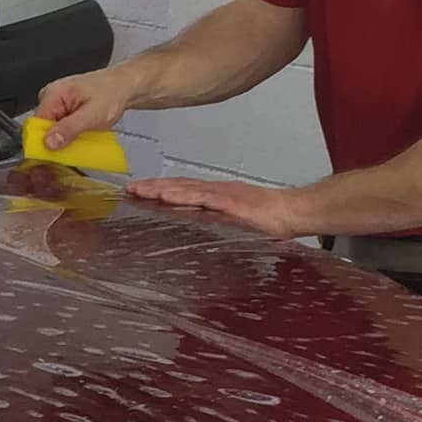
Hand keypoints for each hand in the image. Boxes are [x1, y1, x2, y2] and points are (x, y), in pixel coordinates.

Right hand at [31, 64, 135, 147]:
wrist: (124, 87)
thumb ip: (69, 129)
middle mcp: (51, 97)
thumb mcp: (92, 115)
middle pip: (42, 129)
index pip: (36, 124)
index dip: (43, 141)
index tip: (56, 153)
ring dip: (65, 138)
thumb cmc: (112, 93)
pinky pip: (59, 128)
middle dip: (57, 141)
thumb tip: (49, 142)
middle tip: (77, 141)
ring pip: (51, 130)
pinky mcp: (62, 110)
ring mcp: (56, 103)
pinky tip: (82, 132)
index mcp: (53, 94)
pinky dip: (69, 134)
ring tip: (84, 133)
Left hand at [123, 176, 310, 237]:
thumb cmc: (268, 220)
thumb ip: (216, 225)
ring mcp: (222, 194)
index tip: (139, 192)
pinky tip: (169, 196)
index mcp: (215, 196)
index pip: (182, 190)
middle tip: (130, 189)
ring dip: (162, 189)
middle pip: (178, 186)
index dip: (160, 190)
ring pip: (186, 189)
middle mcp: (215, 191)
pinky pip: (203, 197)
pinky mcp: (230, 201)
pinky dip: (185, 195)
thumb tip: (197, 235)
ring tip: (141, 190)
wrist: (292, 212)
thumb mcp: (235, 224)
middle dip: (153, 187)